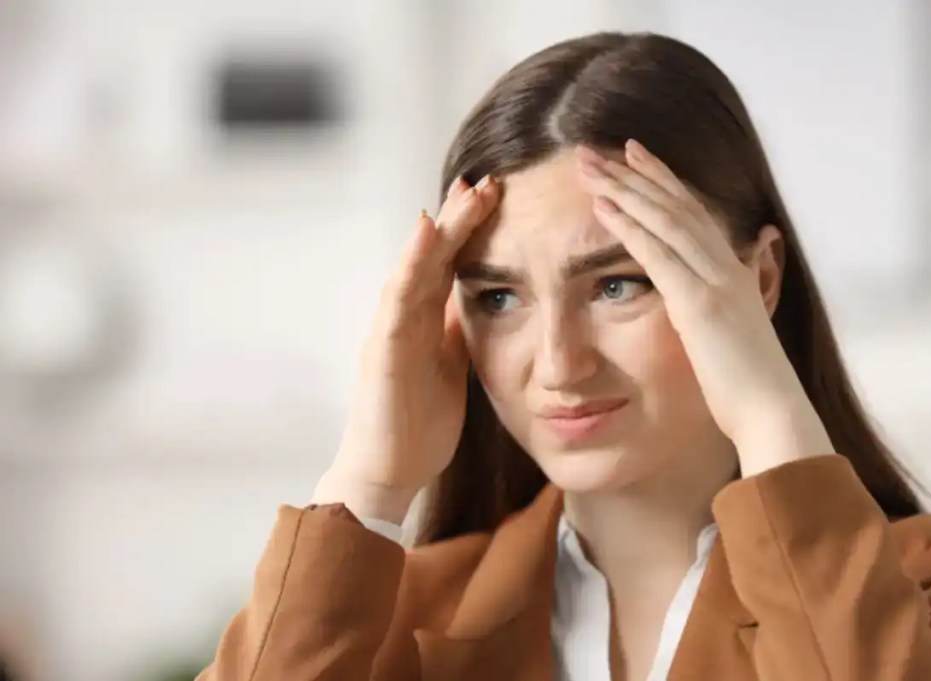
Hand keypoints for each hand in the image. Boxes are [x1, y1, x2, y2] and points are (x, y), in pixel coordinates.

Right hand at [312, 174, 501, 519]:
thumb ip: (455, 327)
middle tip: (486, 180)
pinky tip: (425, 240)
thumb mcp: (449, 363)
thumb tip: (481, 294)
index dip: (469, 228)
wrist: (389, 471)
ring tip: (461, 196)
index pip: (447, 264)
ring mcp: (388, 334)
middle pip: (431, 257)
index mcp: (422, 321)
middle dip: (457, 218)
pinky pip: (396, 305)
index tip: (497, 193)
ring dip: (436, 232)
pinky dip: (409, 269)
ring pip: (411, 270)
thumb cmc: (418, 420)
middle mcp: (401, 319)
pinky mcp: (383, 356)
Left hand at [577, 141, 833, 475]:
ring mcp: (715, 282)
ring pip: (665, 219)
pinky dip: (628, 225)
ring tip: (590, 165)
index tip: (633, 156)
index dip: (663, 181)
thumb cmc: (751, 386)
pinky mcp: (700, 303)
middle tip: (599, 149)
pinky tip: (603, 206)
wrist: (773, 414)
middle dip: (635, 173)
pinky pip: (657, 254)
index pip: (694, 214)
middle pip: (677, 205)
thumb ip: (735, 298)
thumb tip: (747, 267)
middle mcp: (727, 267)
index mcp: (734, 274)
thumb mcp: (741, 333)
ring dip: (624, 188)